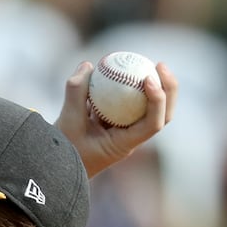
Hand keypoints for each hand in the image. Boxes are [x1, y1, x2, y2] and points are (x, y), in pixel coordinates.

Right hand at [56, 61, 177, 177]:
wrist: (59, 163)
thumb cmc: (63, 149)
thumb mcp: (66, 121)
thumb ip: (75, 92)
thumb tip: (88, 66)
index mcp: (124, 145)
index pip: (152, 125)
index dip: (157, 100)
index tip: (147, 78)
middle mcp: (130, 139)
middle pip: (163, 116)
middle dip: (168, 90)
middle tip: (159, 65)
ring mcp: (126, 131)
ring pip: (152, 109)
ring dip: (157, 86)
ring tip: (150, 62)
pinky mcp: (118, 123)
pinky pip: (132, 103)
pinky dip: (133, 87)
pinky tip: (127, 68)